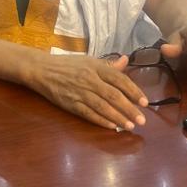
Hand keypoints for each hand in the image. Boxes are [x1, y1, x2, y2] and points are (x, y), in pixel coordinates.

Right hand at [28, 54, 147, 130]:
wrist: (41, 70)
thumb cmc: (67, 65)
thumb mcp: (88, 60)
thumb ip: (109, 65)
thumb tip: (126, 60)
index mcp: (96, 67)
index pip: (119, 79)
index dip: (133, 91)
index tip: (144, 102)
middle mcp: (89, 79)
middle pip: (113, 96)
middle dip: (129, 109)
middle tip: (142, 120)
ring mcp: (80, 93)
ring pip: (103, 107)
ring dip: (118, 118)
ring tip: (130, 126)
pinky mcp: (71, 104)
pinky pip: (89, 114)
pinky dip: (101, 121)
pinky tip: (112, 127)